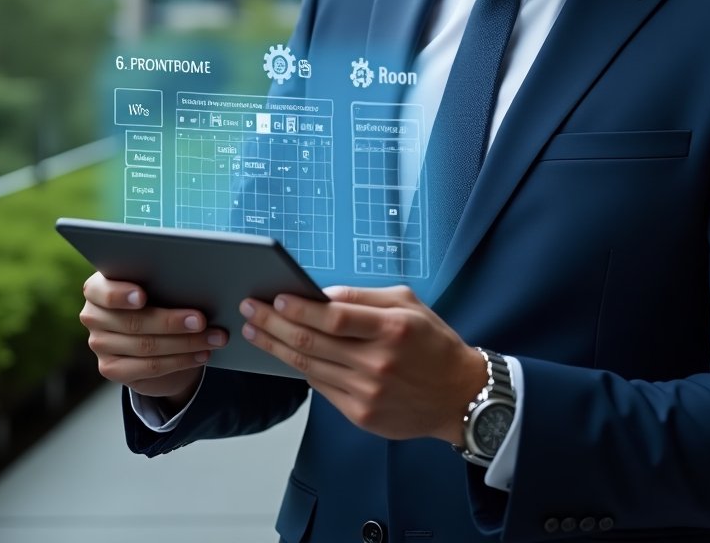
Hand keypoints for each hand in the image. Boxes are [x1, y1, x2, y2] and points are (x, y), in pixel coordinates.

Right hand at [79, 272, 227, 404]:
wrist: (153, 331)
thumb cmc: (160, 294)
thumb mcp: (159, 283)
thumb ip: (165, 280)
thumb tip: (197, 281)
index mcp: (99, 287)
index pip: (102, 291)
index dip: (121, 295)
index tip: (142, 297)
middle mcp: (93, 315)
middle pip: (134, 322)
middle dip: (172, 322)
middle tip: (202, 320)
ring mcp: (99, 344)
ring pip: (145, 347)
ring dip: (186, 344)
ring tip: (213, 338)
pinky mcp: (110, 368)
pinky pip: (148, 368)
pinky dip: (180, 361)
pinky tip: (201, 355)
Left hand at [239, 284, 486, 442]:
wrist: (459, 395)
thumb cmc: (434, 343)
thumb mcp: (409, 304)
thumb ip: (366, 297)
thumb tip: (323, 295)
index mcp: (392, 329)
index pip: (334, 317)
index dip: (300, 308)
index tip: (276, 297)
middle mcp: (378, 362)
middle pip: (313, 343)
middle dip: (274, 324)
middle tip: (250, 309)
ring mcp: (367, 392)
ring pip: (309, 367)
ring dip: (276, 348)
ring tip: (255, 331)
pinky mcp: (361, 415)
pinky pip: (321, 388)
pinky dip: (300, 369)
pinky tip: (285, 355)